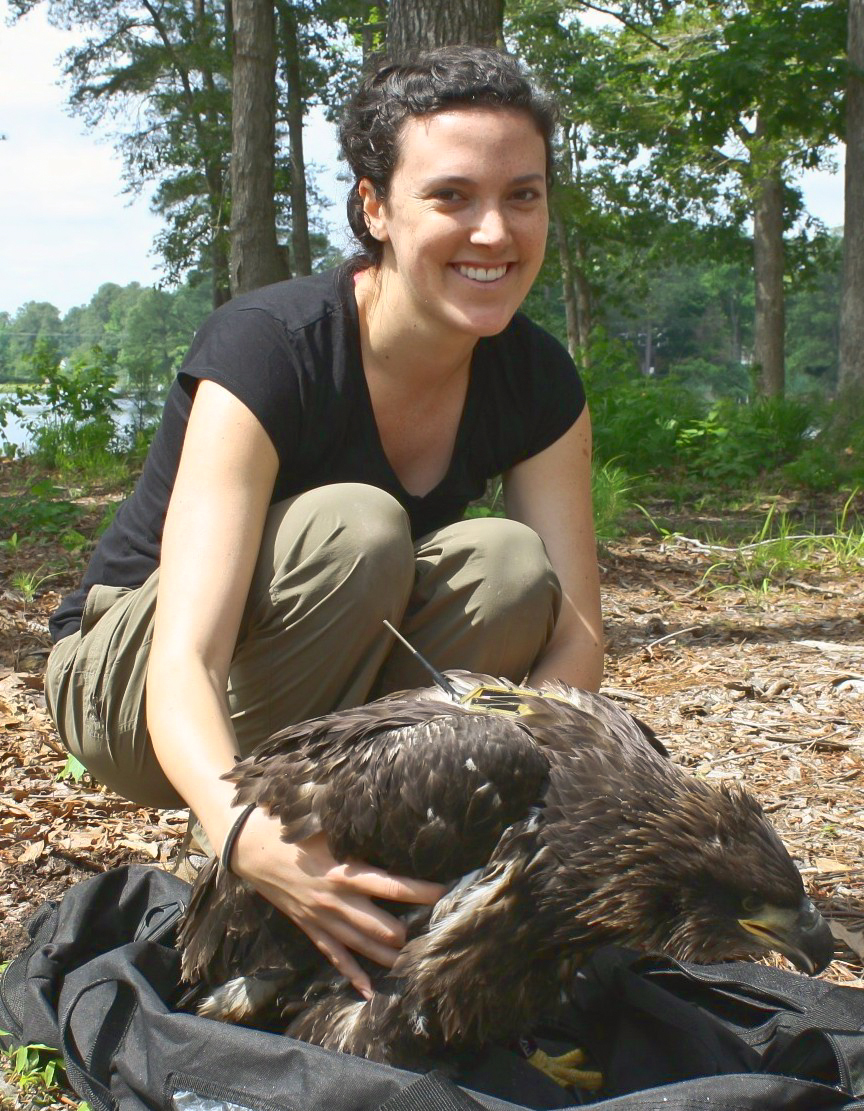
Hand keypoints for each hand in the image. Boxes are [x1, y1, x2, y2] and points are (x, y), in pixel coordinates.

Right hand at [229, 806, 445, 997]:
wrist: (250, 848)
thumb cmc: (290, 829)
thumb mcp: (325, 824)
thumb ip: (354, 826)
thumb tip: (385, 812)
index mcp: (344, 872)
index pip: (391, 885)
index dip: (419, 891)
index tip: (443, 892)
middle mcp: (335, 900)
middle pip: (380, 926)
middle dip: (405, 932)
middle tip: (429, 930)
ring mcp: (322, 918)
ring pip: (361, 946)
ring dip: (387, 956)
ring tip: (412, 963)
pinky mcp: (310, 927)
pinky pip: (334, 957)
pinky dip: (352, 975)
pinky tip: (369, 992)